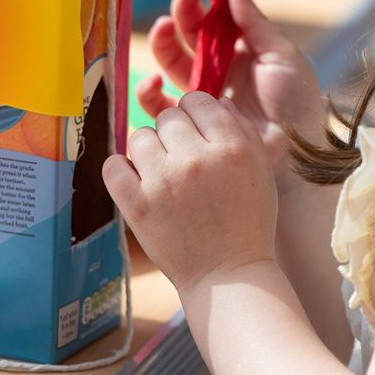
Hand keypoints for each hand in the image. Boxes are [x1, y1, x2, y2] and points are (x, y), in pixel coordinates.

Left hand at [103, 92, 277, 293]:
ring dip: (149, 150)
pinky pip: (113, 166)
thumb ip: (243, 130)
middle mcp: (196, 159)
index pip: (198, 99)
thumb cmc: (249, 222)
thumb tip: (218, 100)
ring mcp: (163, 183)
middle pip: (168, 116)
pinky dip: (120, 169)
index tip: (196, 130)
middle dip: (174, 132)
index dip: (196, 112)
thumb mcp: (261, 170)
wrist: (228, 275)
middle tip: (182, 156)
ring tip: (161, 171)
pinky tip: (135, 179)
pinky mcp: (137, 206)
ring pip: (139, 136)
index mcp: (230, 147)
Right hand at [138, 0, 327, 192]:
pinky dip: (149, 93)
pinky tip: (154, 81)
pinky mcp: (193, 123)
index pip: (220, 17)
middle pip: (192, 34)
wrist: (296, 154)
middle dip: (184, 10)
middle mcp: (222, 69)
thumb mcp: (283, 57)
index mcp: (245, 50)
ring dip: (163, 41)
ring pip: (172, 62)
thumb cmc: (297, 104)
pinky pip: (161, 107)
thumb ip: (256, 24)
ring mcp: (206, 94)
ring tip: (163, 26)